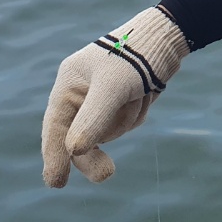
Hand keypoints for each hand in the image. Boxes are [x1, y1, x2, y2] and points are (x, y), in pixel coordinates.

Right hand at [41, 5, 189, 187]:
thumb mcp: (113, 87)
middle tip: (107, 173)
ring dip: (125, 121)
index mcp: (69, 83)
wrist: (167, 39)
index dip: (54, 156)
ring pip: (106, 133)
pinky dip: (136, 115)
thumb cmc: (135, 56)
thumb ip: (93, 118)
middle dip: (94, 155)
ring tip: (138, 94)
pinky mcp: (121, 102)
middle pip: (79, 138)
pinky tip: (145, 95)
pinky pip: (125, 124)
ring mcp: (101, 99)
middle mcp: (81, 93)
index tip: (56, 182)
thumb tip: (74, 151)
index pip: (55, 127)